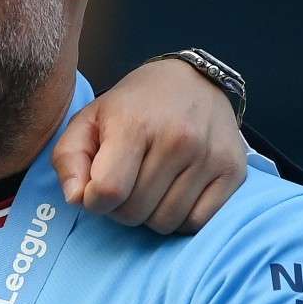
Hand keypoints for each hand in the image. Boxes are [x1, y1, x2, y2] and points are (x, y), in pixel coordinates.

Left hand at [52, 58, 245, 233]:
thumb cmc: (132, 106)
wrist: (192, 81)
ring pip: (165, 222)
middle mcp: (178, 140)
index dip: (94, 201)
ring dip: (149, 215)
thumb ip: (69, 159)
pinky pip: (197, 222)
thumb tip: (76, 199)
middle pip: (135, 212)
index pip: (108, 191)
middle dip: (120, 208)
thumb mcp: (88, 120)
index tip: (95, 190)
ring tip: (148, 187)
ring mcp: (209, 156)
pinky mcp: (233, 171)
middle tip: (125, 185)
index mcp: (135, 125)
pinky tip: (173, 194)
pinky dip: (180, 218)